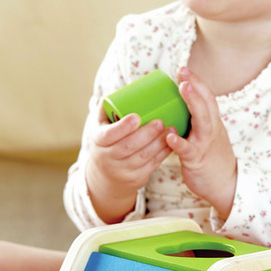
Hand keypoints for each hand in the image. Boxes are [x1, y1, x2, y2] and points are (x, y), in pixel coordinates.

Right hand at [85, 108, 171, 222]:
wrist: (106, 176)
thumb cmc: (106, 142)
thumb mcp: (100, 126)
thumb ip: (106, 109)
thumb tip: (117, 92)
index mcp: (98, 141)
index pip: (109, 135)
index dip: (123, 127)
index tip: (136, 117)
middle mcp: (108, 158)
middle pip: (128, 146)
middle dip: (146, 134)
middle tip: (160, 122)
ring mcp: (122, 171)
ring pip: (143, 157)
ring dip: (159, 143)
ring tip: (171, 129)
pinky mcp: (136, 179)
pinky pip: (152, 165)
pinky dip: (163, 153)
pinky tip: (172, 142)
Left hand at [165, 67, 236, 219]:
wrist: (226, 184)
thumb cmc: (211, 157)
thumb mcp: (206, 135)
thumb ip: (195, 121)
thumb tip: (175, 106)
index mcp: (212, 122)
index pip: (207, 97)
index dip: (197, 82)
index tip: (184, 69)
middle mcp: (211, 129)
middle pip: (207, 103)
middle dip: (196, 85)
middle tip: (183, 71)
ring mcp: (206, 144)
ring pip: (202, 120)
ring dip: (193, 103)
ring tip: (183, 89)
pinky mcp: (198, 160)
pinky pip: (189, 150)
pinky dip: (179, 142)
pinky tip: (169, 136)